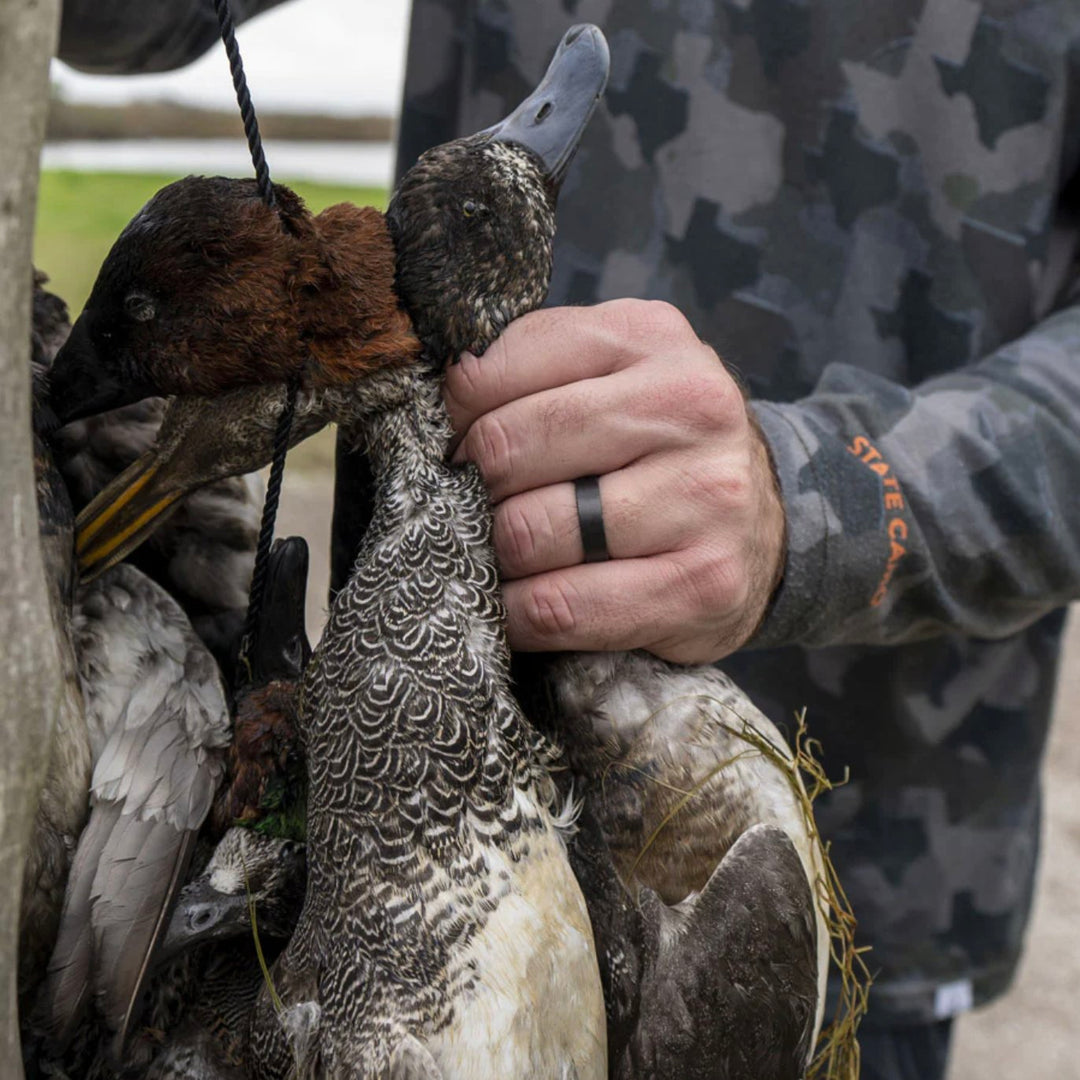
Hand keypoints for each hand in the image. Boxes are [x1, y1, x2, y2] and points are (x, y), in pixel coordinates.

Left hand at [444, 300, 785, 663]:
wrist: (766, 524)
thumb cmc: (660, 447)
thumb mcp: (612, 376)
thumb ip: (534, 368)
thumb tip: (444, 396)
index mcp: (650, 337)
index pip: (502, 367)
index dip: (455, 416)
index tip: (452, 446)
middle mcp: (689, 405)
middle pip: (509, 448)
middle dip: (468, 488)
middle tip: (466, 506)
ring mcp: (705, 495)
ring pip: (531, 531)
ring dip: (491, 554)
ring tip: (496, 554)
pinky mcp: (704, 582)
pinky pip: (562, 607)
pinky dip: (517, 615)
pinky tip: (516, 607)